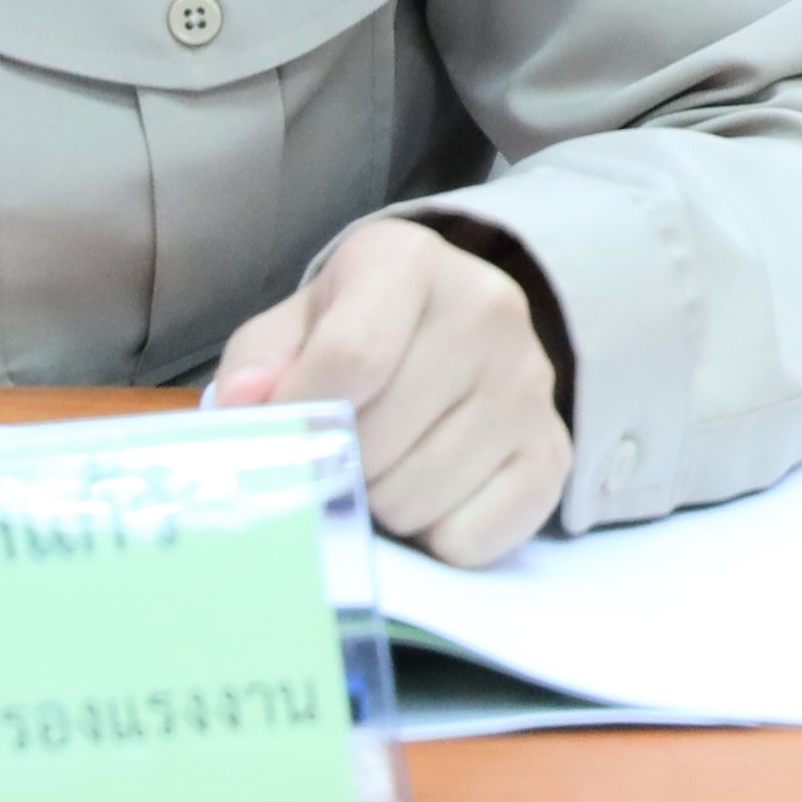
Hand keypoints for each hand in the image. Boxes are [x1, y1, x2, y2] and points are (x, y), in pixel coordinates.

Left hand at [208, 216, 575, 563]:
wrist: (448, 339)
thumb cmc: (352, 335)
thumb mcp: (293, 328)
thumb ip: (259, 364)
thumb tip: (247, 404)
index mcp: (410, 261)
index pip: (352, 358)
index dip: (301, 416)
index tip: (280, 438)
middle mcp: (489, 309)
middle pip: (379, 440)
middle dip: (340, 466)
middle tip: (340, 451)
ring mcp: (532, 384)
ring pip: (418, 499)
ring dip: (381, 505)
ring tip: (384, 468)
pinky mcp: (554, 453)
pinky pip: (471, 540)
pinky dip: (435, 537)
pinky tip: (432, 493)